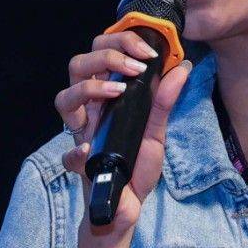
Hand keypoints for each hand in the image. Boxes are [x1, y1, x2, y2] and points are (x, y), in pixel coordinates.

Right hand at [54, 29, 192, 239]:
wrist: (128, 204)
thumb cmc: (136, 164)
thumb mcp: (156, 130)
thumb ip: (165, 100)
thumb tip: (183, 67)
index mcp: (106, 97)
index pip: (100, 54)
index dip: (121, 43)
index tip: (149, 52)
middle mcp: (90, 110)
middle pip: (77, 66)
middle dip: (105, 55)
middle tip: (135, 66)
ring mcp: (82, 135)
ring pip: (63, 98)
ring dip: (90, 88)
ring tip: (118, 91)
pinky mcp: (80, 164)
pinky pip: (69, 154)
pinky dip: (79, 151)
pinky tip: (92, 150)